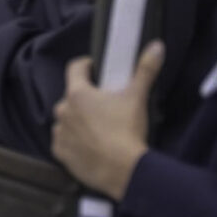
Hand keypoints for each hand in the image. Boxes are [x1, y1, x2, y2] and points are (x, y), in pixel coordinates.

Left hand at [50, 44, 161, 199]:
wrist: (122, 170)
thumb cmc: (127, 130)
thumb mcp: (137, 97)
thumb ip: (145, 70)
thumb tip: (156, 46)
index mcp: (77, 93)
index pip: (74, 68)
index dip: (86, 65)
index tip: (96, 69)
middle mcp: (62, 110)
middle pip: (72, 97)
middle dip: (86, 99)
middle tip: (105, 106)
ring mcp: (59, 132)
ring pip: (67, 120)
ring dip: (78, 121)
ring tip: (99, 129)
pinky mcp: (60, 153)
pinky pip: (64, 142)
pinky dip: (74, 141)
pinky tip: (91, 146)